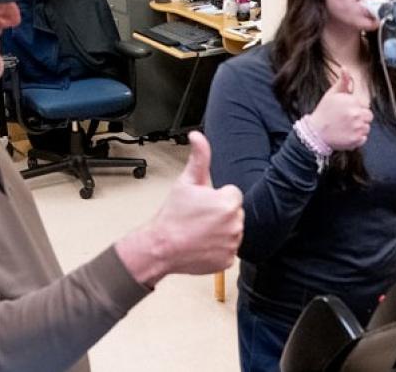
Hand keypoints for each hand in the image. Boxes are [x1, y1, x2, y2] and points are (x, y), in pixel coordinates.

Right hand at [116, 132, 243, 285]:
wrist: (160, 247)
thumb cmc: (172, 216)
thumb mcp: (186, 182)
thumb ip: (199, 157)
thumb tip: (198, 136)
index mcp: (229, 202)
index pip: (232, 194)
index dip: (215, 197)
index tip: (201, 204)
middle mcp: (235, 224)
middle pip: (233, 212)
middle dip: (219, 213)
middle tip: (198, 217)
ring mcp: (232, 244)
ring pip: (232, 230)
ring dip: (220, 230)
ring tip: (199, 231)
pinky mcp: (228, 260)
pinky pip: (228, 249)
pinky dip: (218, 248)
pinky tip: (203, 244)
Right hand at [307, 69, 372, 150]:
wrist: (315, 133)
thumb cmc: (323, 113)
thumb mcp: (331, 94)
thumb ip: (342, 81)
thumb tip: (345, 68)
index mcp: (352, 101)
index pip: (364, 106)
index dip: (356, 109)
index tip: (345, 112)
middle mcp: (357, 114)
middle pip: (368, 117)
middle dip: (360, 118)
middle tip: (346, 121)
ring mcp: (357, 128)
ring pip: (366, 128)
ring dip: (359, 129)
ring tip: (345, 128)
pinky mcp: (357, 140)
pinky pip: (363, 139)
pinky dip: (357, 139)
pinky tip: (346, 135)